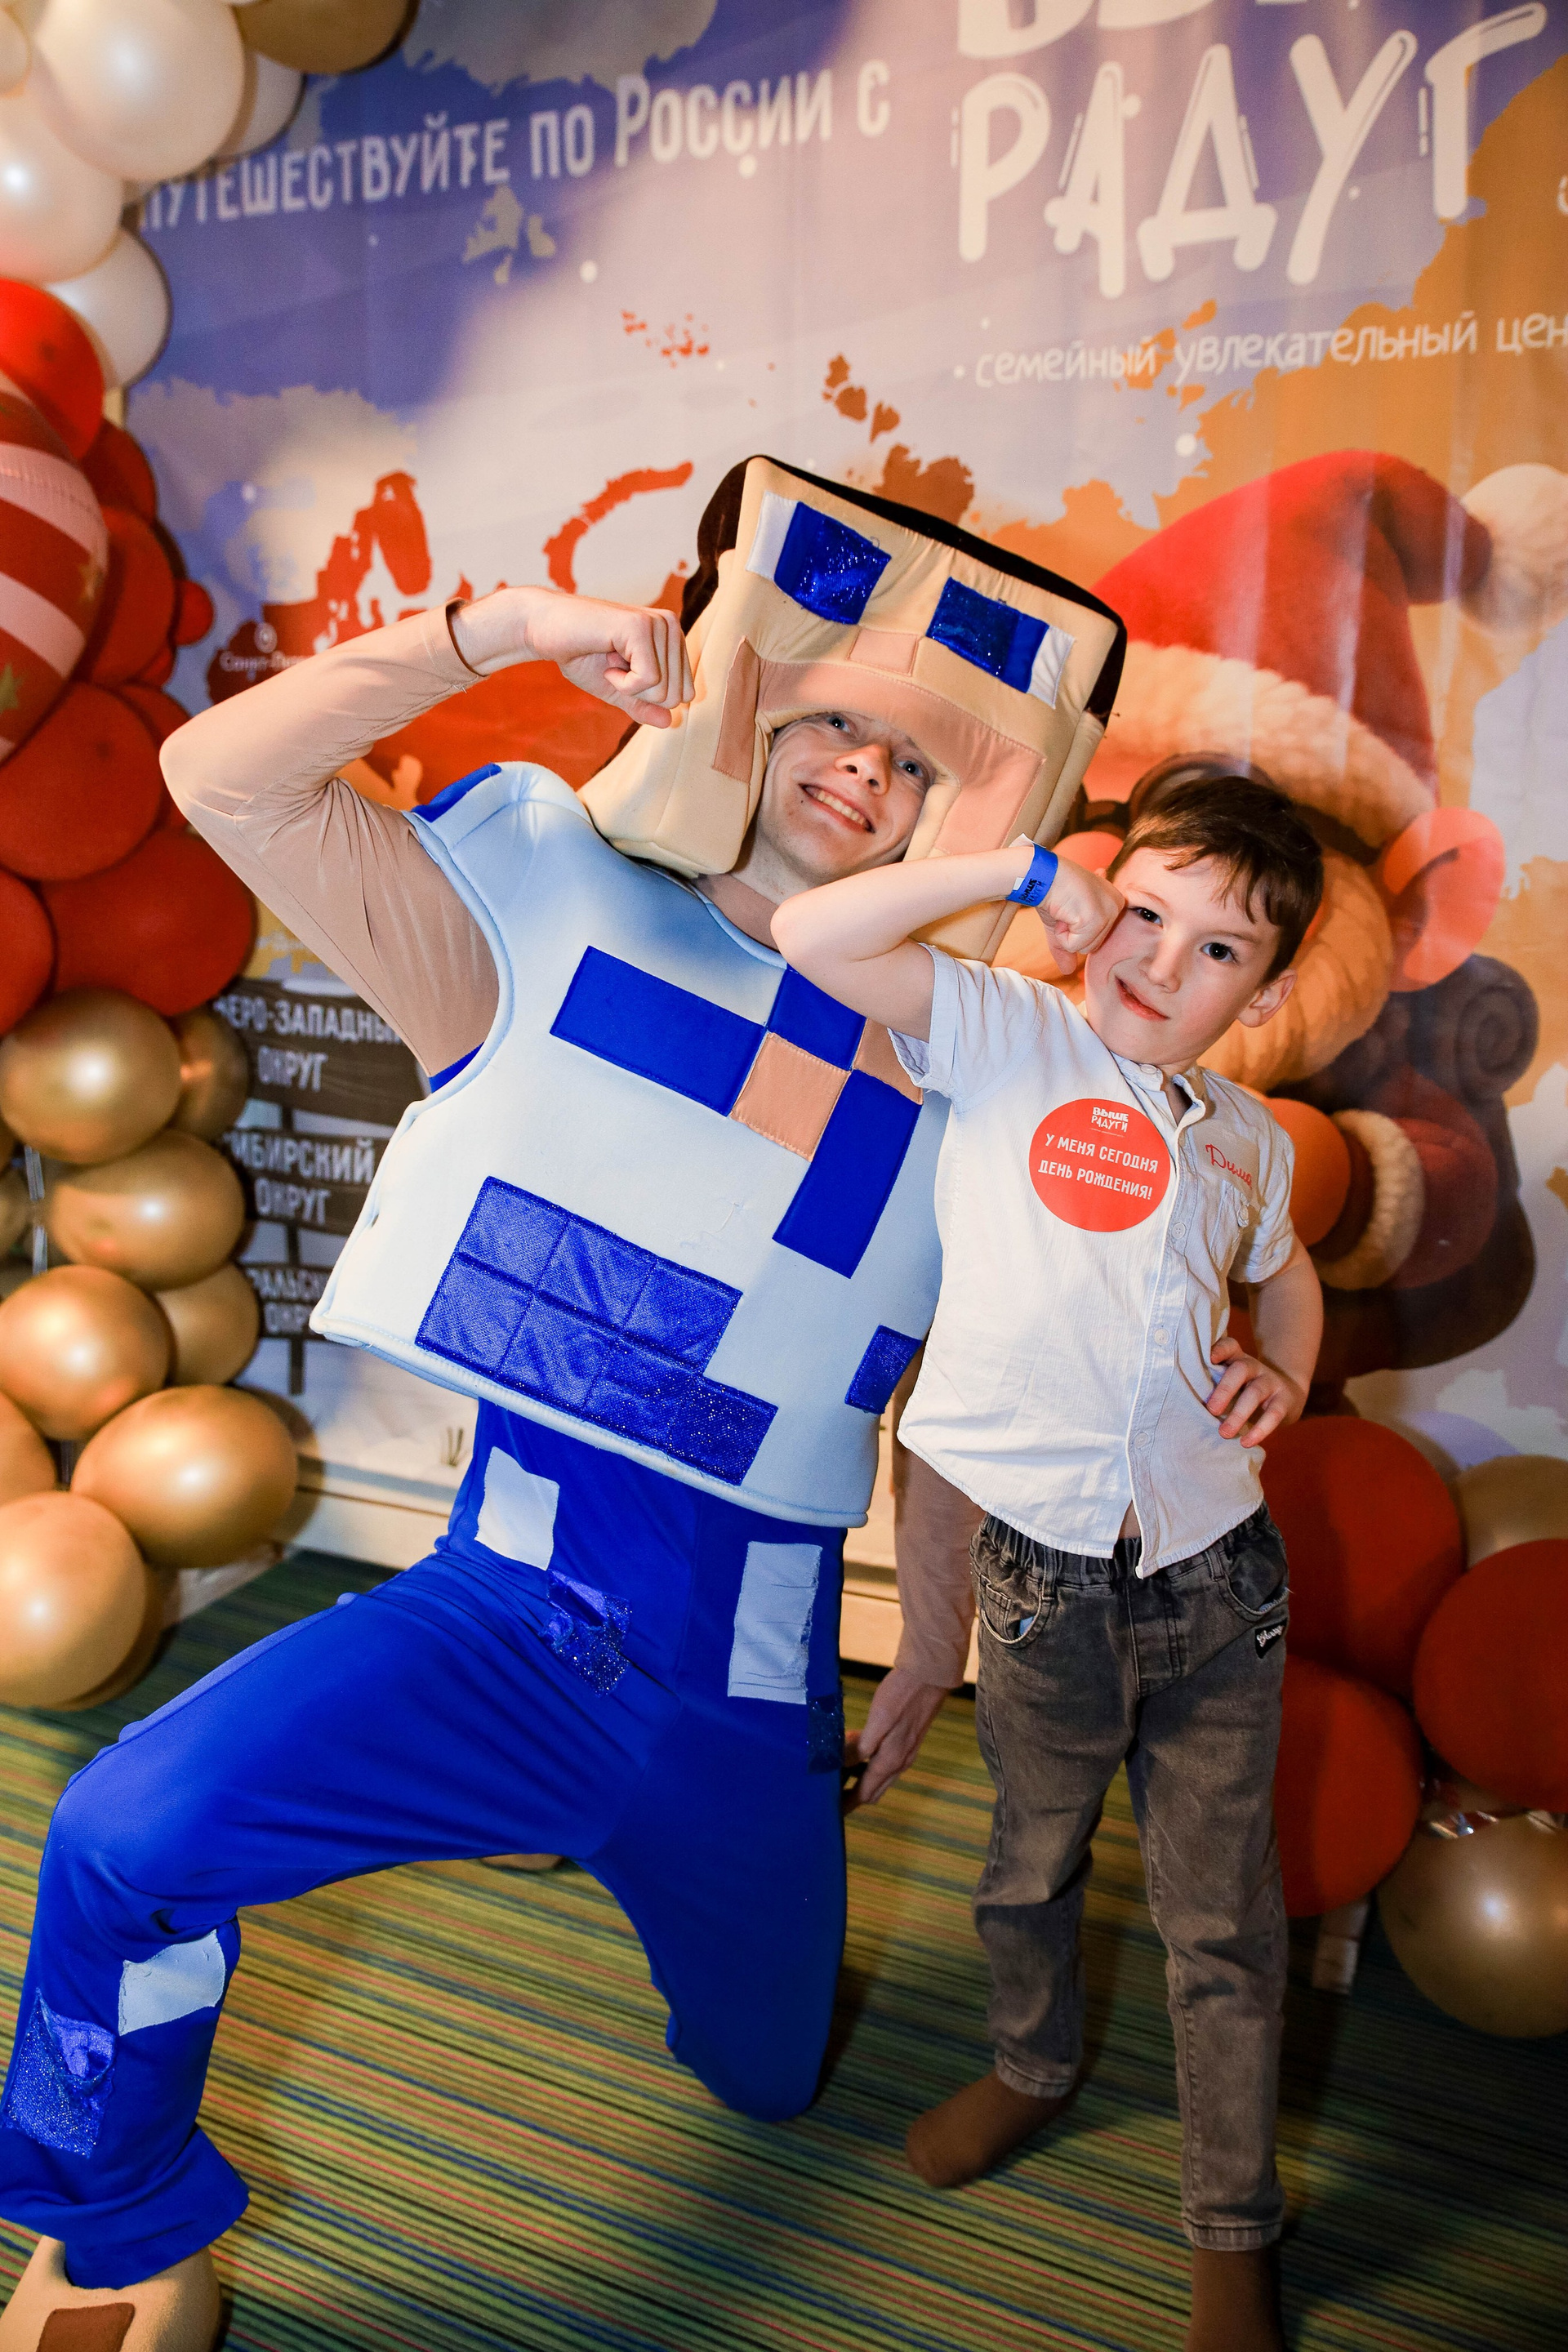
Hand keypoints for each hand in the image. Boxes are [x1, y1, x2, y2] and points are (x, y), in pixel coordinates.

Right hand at [452, 586, 693, 726]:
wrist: (543, 628)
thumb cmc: (579, 654)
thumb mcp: (617, 688)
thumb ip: (643, 705)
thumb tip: (670, 722)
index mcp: (671, 637)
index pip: (684, 693)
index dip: (647, 696)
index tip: (623, 672)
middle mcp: (670, 625)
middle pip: (676, 696)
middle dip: (638, 693)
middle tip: (613, 666)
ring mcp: (657, 623)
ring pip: (663, 691)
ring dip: (627, 686)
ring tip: (609, 659)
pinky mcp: (640, 627)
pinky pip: (647, 681)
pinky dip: (621, 682)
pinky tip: (606, 659)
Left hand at [843, 1668, 949, 1806]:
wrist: (930, 1675)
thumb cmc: (902, 1695)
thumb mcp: (878, 1720)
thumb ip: (861, 1746)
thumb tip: (842, 1765)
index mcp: (891, 1761)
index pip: (865, 1793)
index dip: (847, 1803)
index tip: (831, 1811)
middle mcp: (900, 1762)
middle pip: (874, 1790)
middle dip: (852, 1795)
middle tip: (830, 1790)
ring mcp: (906, 1753)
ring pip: (879, 1777)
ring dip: (859, 1777)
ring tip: (838, 1767)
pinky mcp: (907, 1741)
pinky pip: (884, 1762)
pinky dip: (868, 1762)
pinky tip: (857, 1748)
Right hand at [1037, 855, 1122, 975]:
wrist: (1041, 875)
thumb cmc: (1052, 892)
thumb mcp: (1062, 924)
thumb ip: (1068, 946)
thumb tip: (1068, 971)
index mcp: (1115, 901)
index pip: (1098, 937)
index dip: (1076, 928)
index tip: (1070, 906)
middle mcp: (1117, 905)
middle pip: (1093, 945)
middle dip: (1072, 933)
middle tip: (1065, 909)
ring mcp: (1108, 912)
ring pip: (1085, 947)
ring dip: (1067, 933)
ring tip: (1064, 910)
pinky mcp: (1095, 919)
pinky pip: (1075, 946)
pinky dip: (1062, 934)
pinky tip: (1062, 912)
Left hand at [1206, 1336, 1306, 1446]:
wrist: (1287, 1395)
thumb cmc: (1246, 1390)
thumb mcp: (1231, 1382)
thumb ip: (1212, 1385)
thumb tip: (1184, 1403)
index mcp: (1237, 1360)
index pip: (1229, 1347)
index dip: (1220, 1349)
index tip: (1210, 1358)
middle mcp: (1254, 1367)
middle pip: (1240, 1370)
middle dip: (1225, 1389)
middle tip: (1211, 1409)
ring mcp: (1270, 1382)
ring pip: (1255, 1394)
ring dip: (1239, 1414)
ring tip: (1224, 1433)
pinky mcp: (1284, 1401)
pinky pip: (1273, 1414)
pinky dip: (1260, 1430)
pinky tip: (1246, 1442)